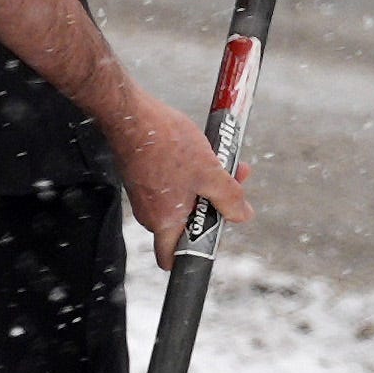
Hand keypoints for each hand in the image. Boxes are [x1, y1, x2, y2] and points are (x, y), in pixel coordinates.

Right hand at [101, 90, 253, 270]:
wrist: (131, 114)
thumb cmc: (165, 143)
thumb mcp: (210, 172)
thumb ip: (229, 198)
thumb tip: (243, 216)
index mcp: (164, 221)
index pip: (173, 258)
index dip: (194, 253)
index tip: (213, 232)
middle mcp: (149, 214)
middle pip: (184, 225)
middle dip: (210, 206)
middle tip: (230, 182)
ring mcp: (143, 195)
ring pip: (179, 201)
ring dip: (201, 186)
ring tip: (216, 161)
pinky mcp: (141, 177)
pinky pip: (168, 186)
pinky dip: (186, 174)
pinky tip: (196, 152)